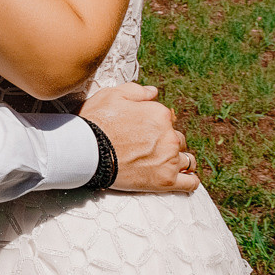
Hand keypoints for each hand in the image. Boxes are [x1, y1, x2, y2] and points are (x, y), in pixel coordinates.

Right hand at [80, 82, 197, 192]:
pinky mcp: (165, 180)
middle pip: (178, 140)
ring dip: (177, 160)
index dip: (155, 126)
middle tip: (147, 149)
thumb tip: (154, 91)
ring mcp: (169, 160)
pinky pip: (190, 182)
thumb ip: (137, 91)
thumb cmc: (96, 122)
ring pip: (186, 160)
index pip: (168, 120)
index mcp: (160, 115)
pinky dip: (189, 181)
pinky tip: (184, 179)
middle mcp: (170, 136)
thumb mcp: (112, 95)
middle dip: (166, 143)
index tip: (142, 132)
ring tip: (163, 164)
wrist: (85, 151)